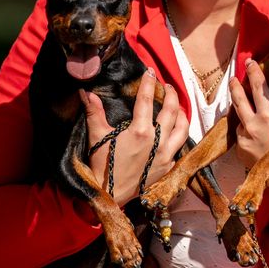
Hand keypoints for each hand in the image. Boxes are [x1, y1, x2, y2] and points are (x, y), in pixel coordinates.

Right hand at [82, 68, 188, 204]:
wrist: (110, 195)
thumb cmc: (102, 166)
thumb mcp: (97, 137)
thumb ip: (94, 112)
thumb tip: (86, 93)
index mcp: (140, 131)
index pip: (146, 100)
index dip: (149, 83)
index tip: (150, 71)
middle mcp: (157, 142)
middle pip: (171, 110)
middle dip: (171, 94)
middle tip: (167, 86)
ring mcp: (166, 156)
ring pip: (182, 128)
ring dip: (181, 113)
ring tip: (177, 106)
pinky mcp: (168, 167)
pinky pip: (179, 147)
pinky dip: (179, 135)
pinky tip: (175, 131)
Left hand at [231, 59, 268, 208]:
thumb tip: (266, 92)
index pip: (259, 87)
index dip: (253, 72)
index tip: (249, 62)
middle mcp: (253, 125)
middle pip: (239, 99)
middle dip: (235, 86)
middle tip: (233, 79)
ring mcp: (244, 138)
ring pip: (238, 117)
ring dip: (240, 109)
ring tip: (242, 103)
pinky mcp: (240, 149)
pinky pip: (241, 135)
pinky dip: (246, 132)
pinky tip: (257, 139)